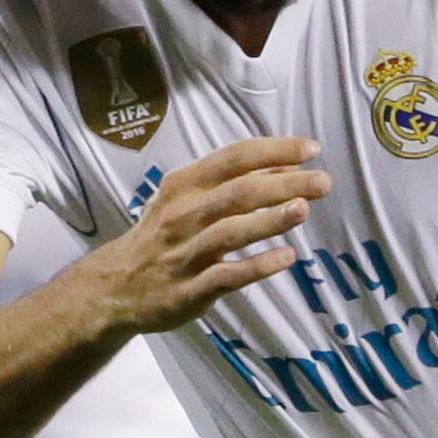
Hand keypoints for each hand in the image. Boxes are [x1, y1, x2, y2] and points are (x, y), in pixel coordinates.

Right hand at [81, 138, 326, 335]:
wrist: (115, 287)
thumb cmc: (164, 235)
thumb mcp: (187, 200)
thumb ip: (234, 183)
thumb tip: (288, 168)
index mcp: (183, 186)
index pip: (232, 159)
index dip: (273, 151)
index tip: (311, 149)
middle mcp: (183, 214)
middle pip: (238, 193)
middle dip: (283, 184)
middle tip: (322, 181)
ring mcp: (185, 252)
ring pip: (231, 232)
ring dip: (269, 220)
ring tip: (304, 209)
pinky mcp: (190, 288)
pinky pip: (227, 275)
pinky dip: (258, 266)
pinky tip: (287, 257)